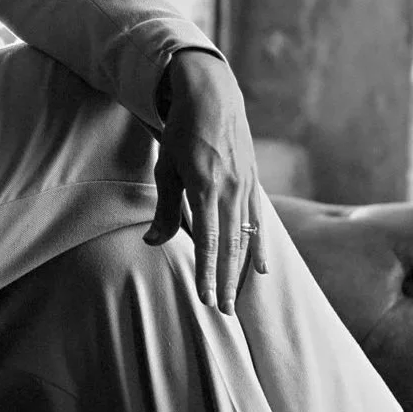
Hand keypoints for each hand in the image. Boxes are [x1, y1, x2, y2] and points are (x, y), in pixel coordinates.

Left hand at [145, 50, 265, 312]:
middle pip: (230, 246)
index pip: (208, 241)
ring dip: (239, 271)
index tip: (205, 299)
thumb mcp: (167, 168)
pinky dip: (258, 247)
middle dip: (225, 282)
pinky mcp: (254, 182)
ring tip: (236, 300)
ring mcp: (246, 187)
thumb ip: (165, 208)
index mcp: (206, 188)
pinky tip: (259, 270)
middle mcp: (231, 191)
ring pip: (245, 238)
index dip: (207, 272)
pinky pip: (258, 222)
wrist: (213, 97)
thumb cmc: (182, 132)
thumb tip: (154, 242)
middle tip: (223, 314)